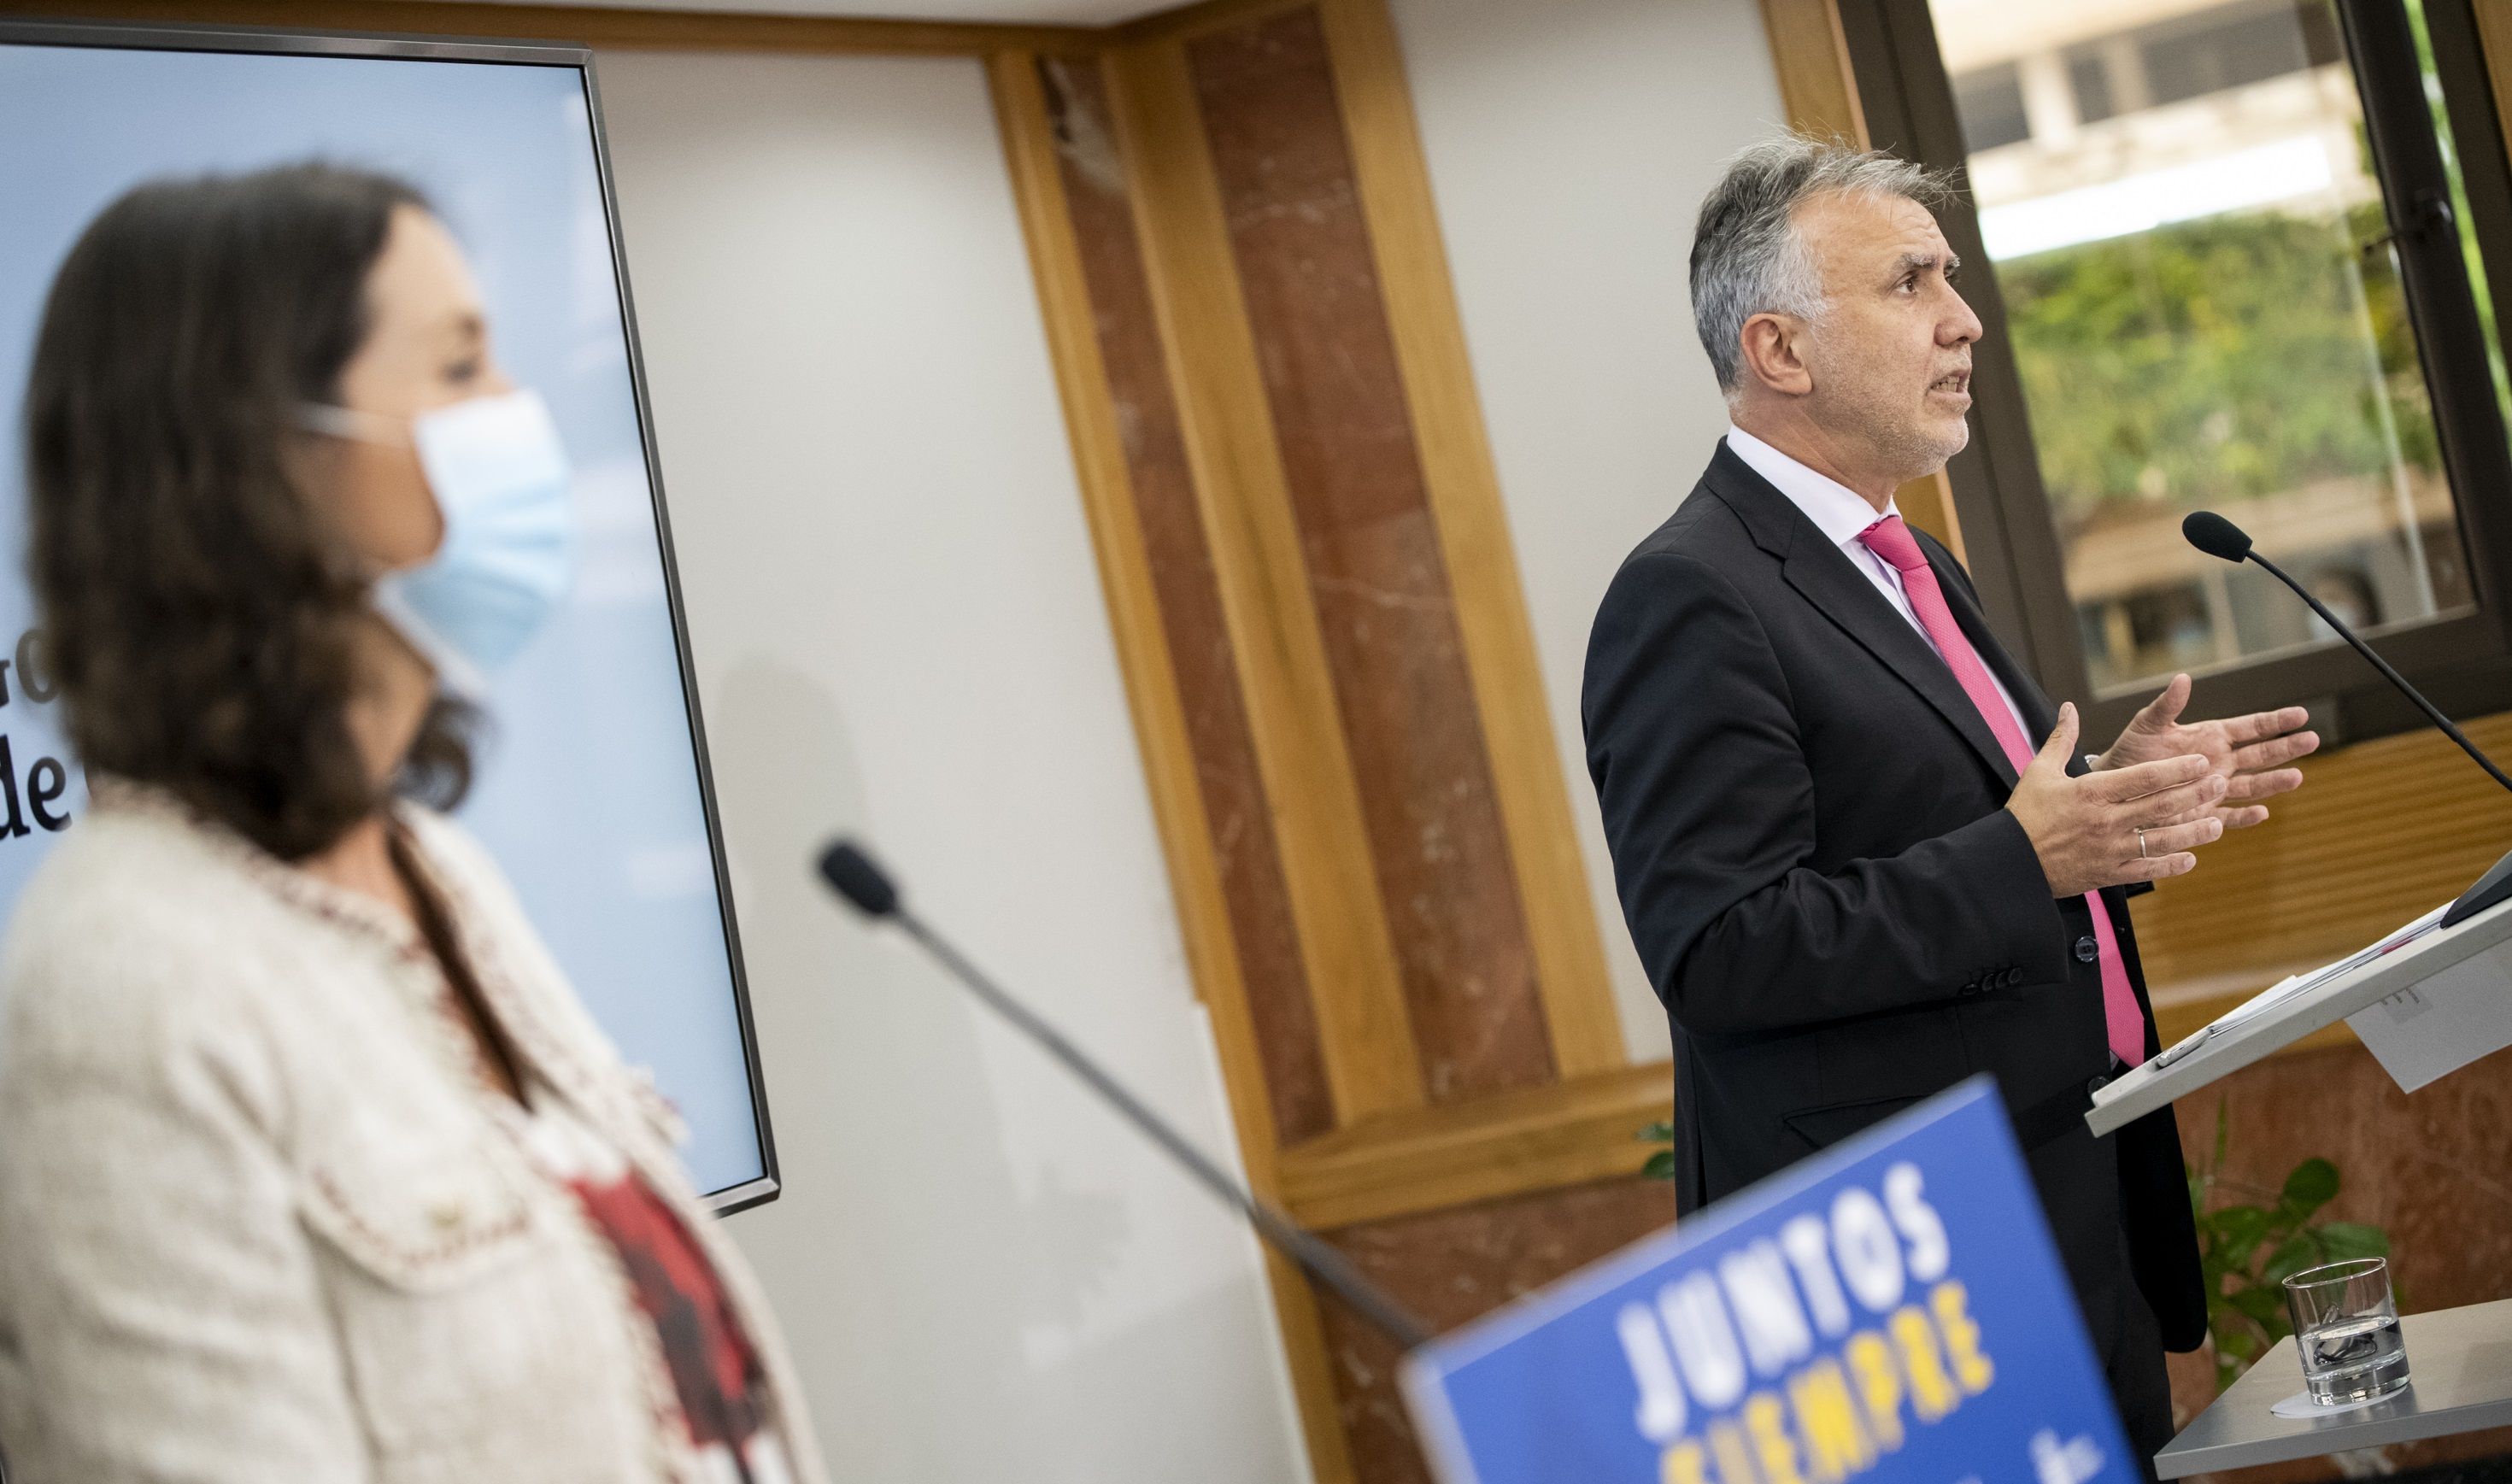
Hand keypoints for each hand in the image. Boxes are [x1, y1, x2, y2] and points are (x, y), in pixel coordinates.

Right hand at [2008, 703, 2227, 896]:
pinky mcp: (2108, 873)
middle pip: (2161, 805)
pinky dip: (2171, 865)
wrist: (2009, 861)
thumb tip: (2070, 708)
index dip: (2177, 769)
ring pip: (2162, 840)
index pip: (2144, 778)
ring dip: (2194, 833)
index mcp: (2091, 792)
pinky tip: (2191, 859)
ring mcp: (2110, 849)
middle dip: (2196, 794)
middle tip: (2221, 783)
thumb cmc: (2025, 813)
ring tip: (2217, 824)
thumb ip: (2061, 739)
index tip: (2201, 762)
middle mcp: (2106, 821)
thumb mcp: (2039, 771)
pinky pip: (2147, 869)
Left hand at [2095, 673, 2315, 829]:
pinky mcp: (2204, 814)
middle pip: (2261, 755)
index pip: (2251, 728)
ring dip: (2274, 783)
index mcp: (2212, 737)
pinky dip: (2245, 817)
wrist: (2117, 787)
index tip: (2301, 715)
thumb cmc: (2131, 752)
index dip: (2275, 722)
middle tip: (2312, 740)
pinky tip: (2262, 813)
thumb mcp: (2147, 725)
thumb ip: (2167, 706)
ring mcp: (2215, 789)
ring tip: (2297, 778)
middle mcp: (2220, 763)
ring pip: (2253, 786)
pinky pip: (2230, 816)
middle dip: (2286, 748)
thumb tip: (2183, 678)